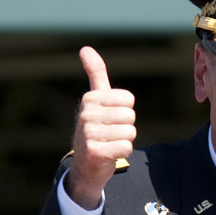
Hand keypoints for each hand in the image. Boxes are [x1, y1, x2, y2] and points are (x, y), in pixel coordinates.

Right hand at [65, 46, 136, 209]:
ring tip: (109, 144)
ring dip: (124, 141)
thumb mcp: (96, 100)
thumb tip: (85, 48)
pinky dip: (123, 152)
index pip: (128, 100)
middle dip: (126, 128)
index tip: (111, 118)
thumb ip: (95, 74)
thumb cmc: (96, 129)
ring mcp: (88, 133)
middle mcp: (86, 114)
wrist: (85, 166)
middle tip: (111, 134)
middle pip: (130, 116)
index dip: (126, 112)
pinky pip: (126, 147)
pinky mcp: (94, 152)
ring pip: (130, 132)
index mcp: (90, 98)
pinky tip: (109, 154)